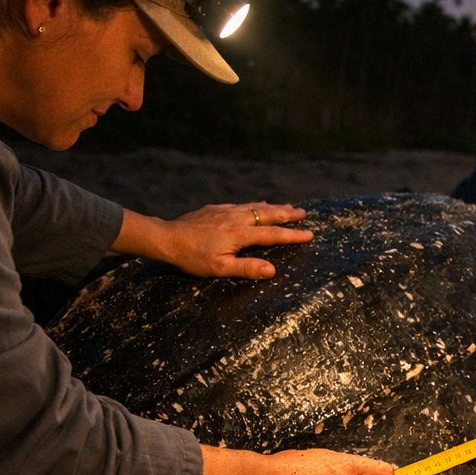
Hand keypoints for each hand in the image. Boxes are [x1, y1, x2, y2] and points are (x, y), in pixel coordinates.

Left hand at [113, 202, 312, 278]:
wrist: (167, 238)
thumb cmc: (193, 257)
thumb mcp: (219, 268)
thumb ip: (247, 268)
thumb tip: (272, 270)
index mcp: (240, 234)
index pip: (273, 234)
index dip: (292, 235)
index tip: (309, 234)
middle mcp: (237, 218)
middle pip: (268, 214)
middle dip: (287, 214)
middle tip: (304, 213)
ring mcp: (226, 211)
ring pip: (256, 206)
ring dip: (274, 207)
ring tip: (288, 206)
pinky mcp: (216, 209)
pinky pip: (242, 204)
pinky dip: (256, 204)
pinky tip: (258, 204)